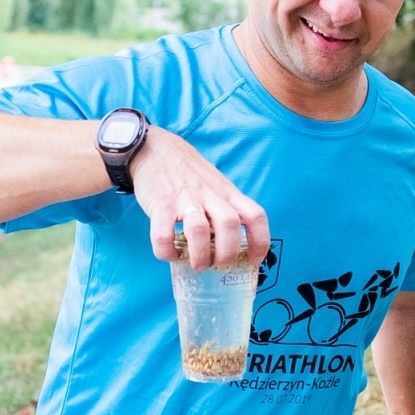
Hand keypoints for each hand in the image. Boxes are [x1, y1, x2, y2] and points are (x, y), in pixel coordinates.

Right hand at [130, 127, 270, 268]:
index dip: (260, 242)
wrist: (154, 148)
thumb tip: (230, 245)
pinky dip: (166, 251)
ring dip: (200, 255)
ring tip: (196, 264)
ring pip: (200, 230)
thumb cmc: (187, 172)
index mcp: (227, 192)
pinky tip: (168, 254)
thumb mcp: (215, 184)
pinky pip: (163, 234)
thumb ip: (225, 207)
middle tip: (218, 265)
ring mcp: (184, 198)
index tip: (253, 261)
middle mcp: (209, 194)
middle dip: (227, 254)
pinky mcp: (159, 204)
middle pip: (230, 225)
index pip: (255, 216)